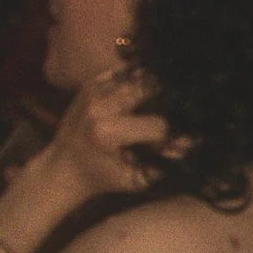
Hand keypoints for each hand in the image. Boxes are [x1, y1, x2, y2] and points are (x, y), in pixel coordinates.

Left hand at [39, 66, 181, 198]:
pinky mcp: (91, 82)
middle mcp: (99, 104)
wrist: (63, 166)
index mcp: (107, 131)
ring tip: (155, 108)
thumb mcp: (134, 180)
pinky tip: (139, 98)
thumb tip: (190, 143)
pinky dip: (137, 83)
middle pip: (150, 90)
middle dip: (165, 104)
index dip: (170, 135)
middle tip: (169, 117)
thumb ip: (164, 163)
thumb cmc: (101, 177)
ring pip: (139, 77)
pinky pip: (124, 73)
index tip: (171, 144)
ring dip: (152, 91)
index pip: (157, 125)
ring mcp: (93, 89)